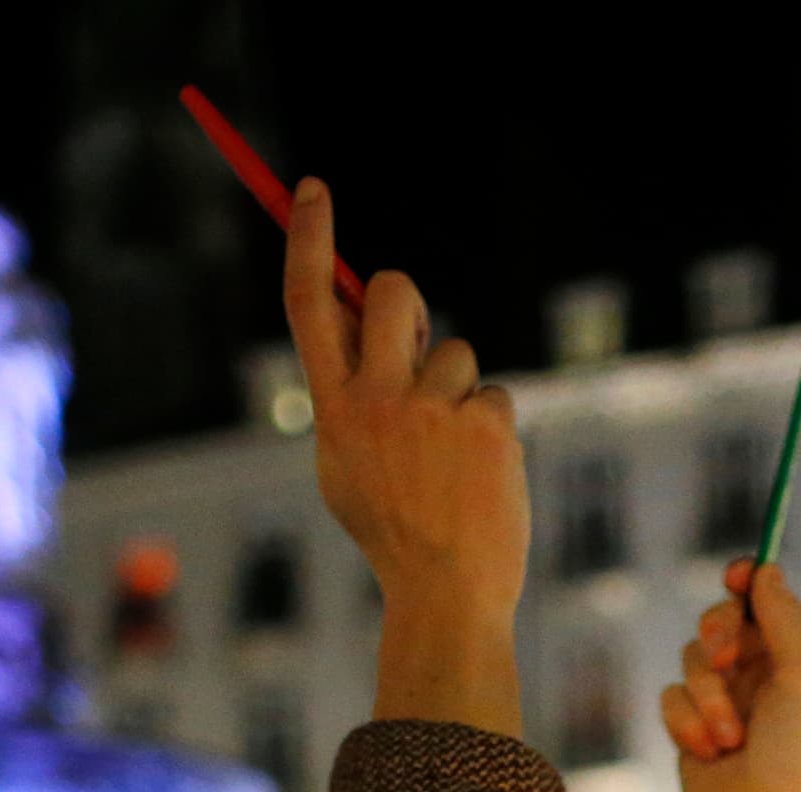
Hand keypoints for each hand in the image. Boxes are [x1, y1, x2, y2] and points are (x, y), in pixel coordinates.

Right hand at [283, 179, 525, 733]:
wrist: (445, 592)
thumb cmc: (395, 530)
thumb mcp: (348, 462)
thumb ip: (351, 393)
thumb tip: (361, 315)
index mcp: (332, 408)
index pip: (308, 305)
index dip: (308, 240)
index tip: (313, 189)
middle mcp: (377, 399)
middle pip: (391, 292)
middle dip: (407, 300)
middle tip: (415, 340)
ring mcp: (434, 409)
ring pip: (454, 352)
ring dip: (458, 391)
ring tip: (453, 458)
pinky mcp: (486, 422)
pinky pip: (493, 393)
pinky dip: (491, 428)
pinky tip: (482, 475)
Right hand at [660, 563, 800, 791]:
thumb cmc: (799, 756)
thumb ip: (784, 618)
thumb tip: (765, 571)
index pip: (769, 603)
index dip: (749, 583)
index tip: (735, 576)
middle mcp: (763, 678)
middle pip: (722, 619)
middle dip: (719, 631)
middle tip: (727, 655)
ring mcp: (726, 704)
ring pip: (691, 658)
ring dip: (708, 695)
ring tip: (731, 738)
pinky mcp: (692, 729)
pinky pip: (670, 697)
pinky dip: (688, 722)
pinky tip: (710, 754)